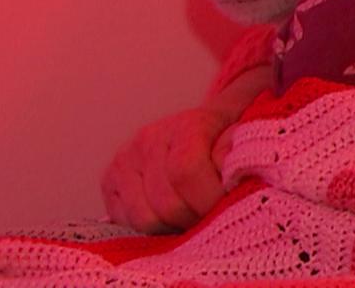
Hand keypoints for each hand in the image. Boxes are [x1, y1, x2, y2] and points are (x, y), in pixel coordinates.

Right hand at [100, 105, 235, 232]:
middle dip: (194, 220)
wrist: (205, 127)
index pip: (187, 171)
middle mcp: (149, 139)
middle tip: (209, 218)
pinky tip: (168, 217)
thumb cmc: (226, 139)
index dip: (208, 199)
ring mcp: (124, 159)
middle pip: (166, 203)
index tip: (225, 207)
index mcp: (187, 125)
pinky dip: (150, 229)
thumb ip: (239, 156)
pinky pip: (125, 222)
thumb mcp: (245, 139)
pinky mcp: (108, 181)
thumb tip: (230, 178)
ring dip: (172, 227)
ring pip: (144, 218)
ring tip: (189, 217)